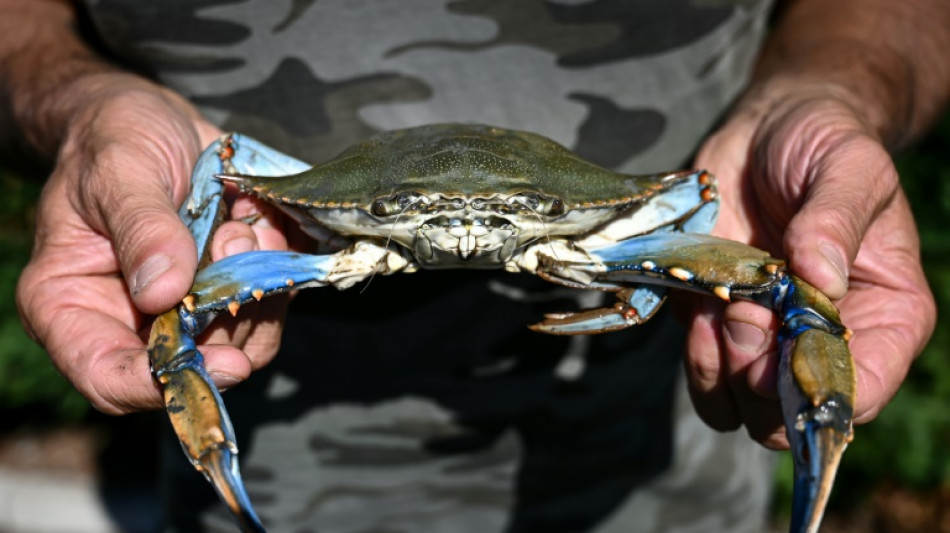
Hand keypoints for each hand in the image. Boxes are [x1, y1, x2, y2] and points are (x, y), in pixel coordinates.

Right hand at [15, 74, 288, 413]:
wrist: (152, 118)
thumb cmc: (113, 137)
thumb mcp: (118, 169)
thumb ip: (141, 227)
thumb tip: (162, 292)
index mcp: (71, 303)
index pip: (106, 377)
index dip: (162, 384)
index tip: (224, 362)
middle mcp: (129, 319)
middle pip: (190, 366)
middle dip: (229, 316)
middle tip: (235, 241)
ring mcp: (184, 309)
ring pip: (241, 340)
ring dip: (258, 286)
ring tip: (240, 224)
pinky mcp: (228, 291)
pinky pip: (269, 305)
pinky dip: (277, 269)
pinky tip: (259, 223)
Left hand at [688, 89, 936, 447]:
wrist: (766, 129)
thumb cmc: (824, 143)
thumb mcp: (849, 165)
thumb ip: (837, 218)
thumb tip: (819, 276)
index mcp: (885, 315)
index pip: (862, 390)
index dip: (818, 389)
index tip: (785, 352)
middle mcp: (825, 340)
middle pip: (791, 414)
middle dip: (761, 382)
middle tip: (746, 319)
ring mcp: (767, 338)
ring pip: (740, 409)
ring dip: (721, 373)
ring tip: (722, 312)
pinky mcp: (716, 324)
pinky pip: (702, 372)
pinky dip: (694, 353)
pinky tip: (698, 308)